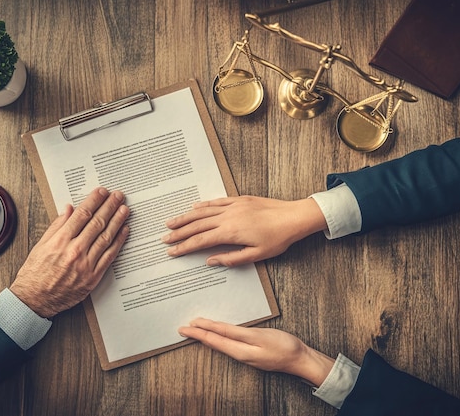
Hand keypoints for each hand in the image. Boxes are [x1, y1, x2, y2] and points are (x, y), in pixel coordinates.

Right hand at [10, 187, 129, 317]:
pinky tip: (124, 230)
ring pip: (106, 237)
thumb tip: (69, 209)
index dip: (94, 200)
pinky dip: (118, 241)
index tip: (102, 192)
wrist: (35, 300)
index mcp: (60, 241)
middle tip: (118, 195)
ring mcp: (86, 264)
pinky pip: (109, 255)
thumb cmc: (35, 273)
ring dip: (118, 221)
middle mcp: (75, 251)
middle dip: (109, 206)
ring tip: (125, 209)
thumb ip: (57, 226)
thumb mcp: (41, 245)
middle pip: (97, 223)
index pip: (82, 214)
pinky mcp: (93, 276)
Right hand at [162, 196, 326, 266]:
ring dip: (185, 218)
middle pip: (197, 226)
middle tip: (165, 238)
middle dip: (179, 232)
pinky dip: (203, 205)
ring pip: (203, 212)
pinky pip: (216, 201)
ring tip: (171, 222)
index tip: (172, 251)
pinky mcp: (239, 199)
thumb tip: (210, 261)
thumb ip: (231, 259)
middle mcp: (228, 217)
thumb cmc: (278, 238)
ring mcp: (233, 206)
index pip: (200, 241)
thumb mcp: (257, 255)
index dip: (184, 246)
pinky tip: (194, 207)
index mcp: (230, 232)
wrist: (294, 217)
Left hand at [178, 318, 334, 386]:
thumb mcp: (260, 337)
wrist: (300, 360)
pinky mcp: (251, 354)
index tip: (187, 326)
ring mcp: (245, 356)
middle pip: (214, 343)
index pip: (216, 338)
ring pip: (220, 345)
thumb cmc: (284, 347)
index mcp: (241, 350)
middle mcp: (240, 354)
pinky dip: (219, 339)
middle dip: (198, 335)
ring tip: (194, 331)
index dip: (201, 330)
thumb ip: (239, 334)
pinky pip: (229, 346)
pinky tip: (216, 336)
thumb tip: (219, 331)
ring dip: (206, 337)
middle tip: (182, 329)